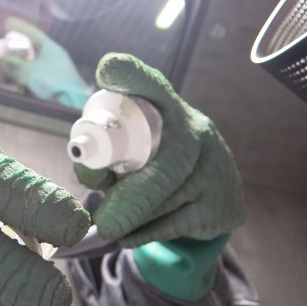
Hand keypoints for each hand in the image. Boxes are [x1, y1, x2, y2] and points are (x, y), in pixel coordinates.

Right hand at [0, 17, 91, 107]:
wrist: (72, 102)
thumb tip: (3, 57)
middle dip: (17, 47)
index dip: (19, 27)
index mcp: (50, 47)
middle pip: (33, 47)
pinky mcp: (55, 82)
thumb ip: (14, 64)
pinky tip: (18, 78)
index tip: (7, 22)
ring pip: (34, 61)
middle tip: (3, 46)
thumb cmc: (51, 81)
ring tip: (7, 62)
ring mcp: (55, 69)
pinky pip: (37, 73)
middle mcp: (54, 56)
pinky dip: (26, 73)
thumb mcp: (29, 71)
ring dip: (20, 62)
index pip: (33, 33)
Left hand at [74, 53, 243, 246]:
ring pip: (166, 200)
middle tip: (102, 221)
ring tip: (110, 225)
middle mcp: (197, 132)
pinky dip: (143, 234)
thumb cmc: (152, 165)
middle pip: (165, 163)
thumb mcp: (133, 148)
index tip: (109, 69)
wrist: (212, 196)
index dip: (132, 77)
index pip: (153, 87)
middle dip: (130, 196)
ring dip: (130, 219)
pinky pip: (175, 225)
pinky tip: (127, 236)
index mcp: (168, 110)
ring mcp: (214, 169)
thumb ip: (104, 154)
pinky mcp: (221, 207)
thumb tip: (86, 168)